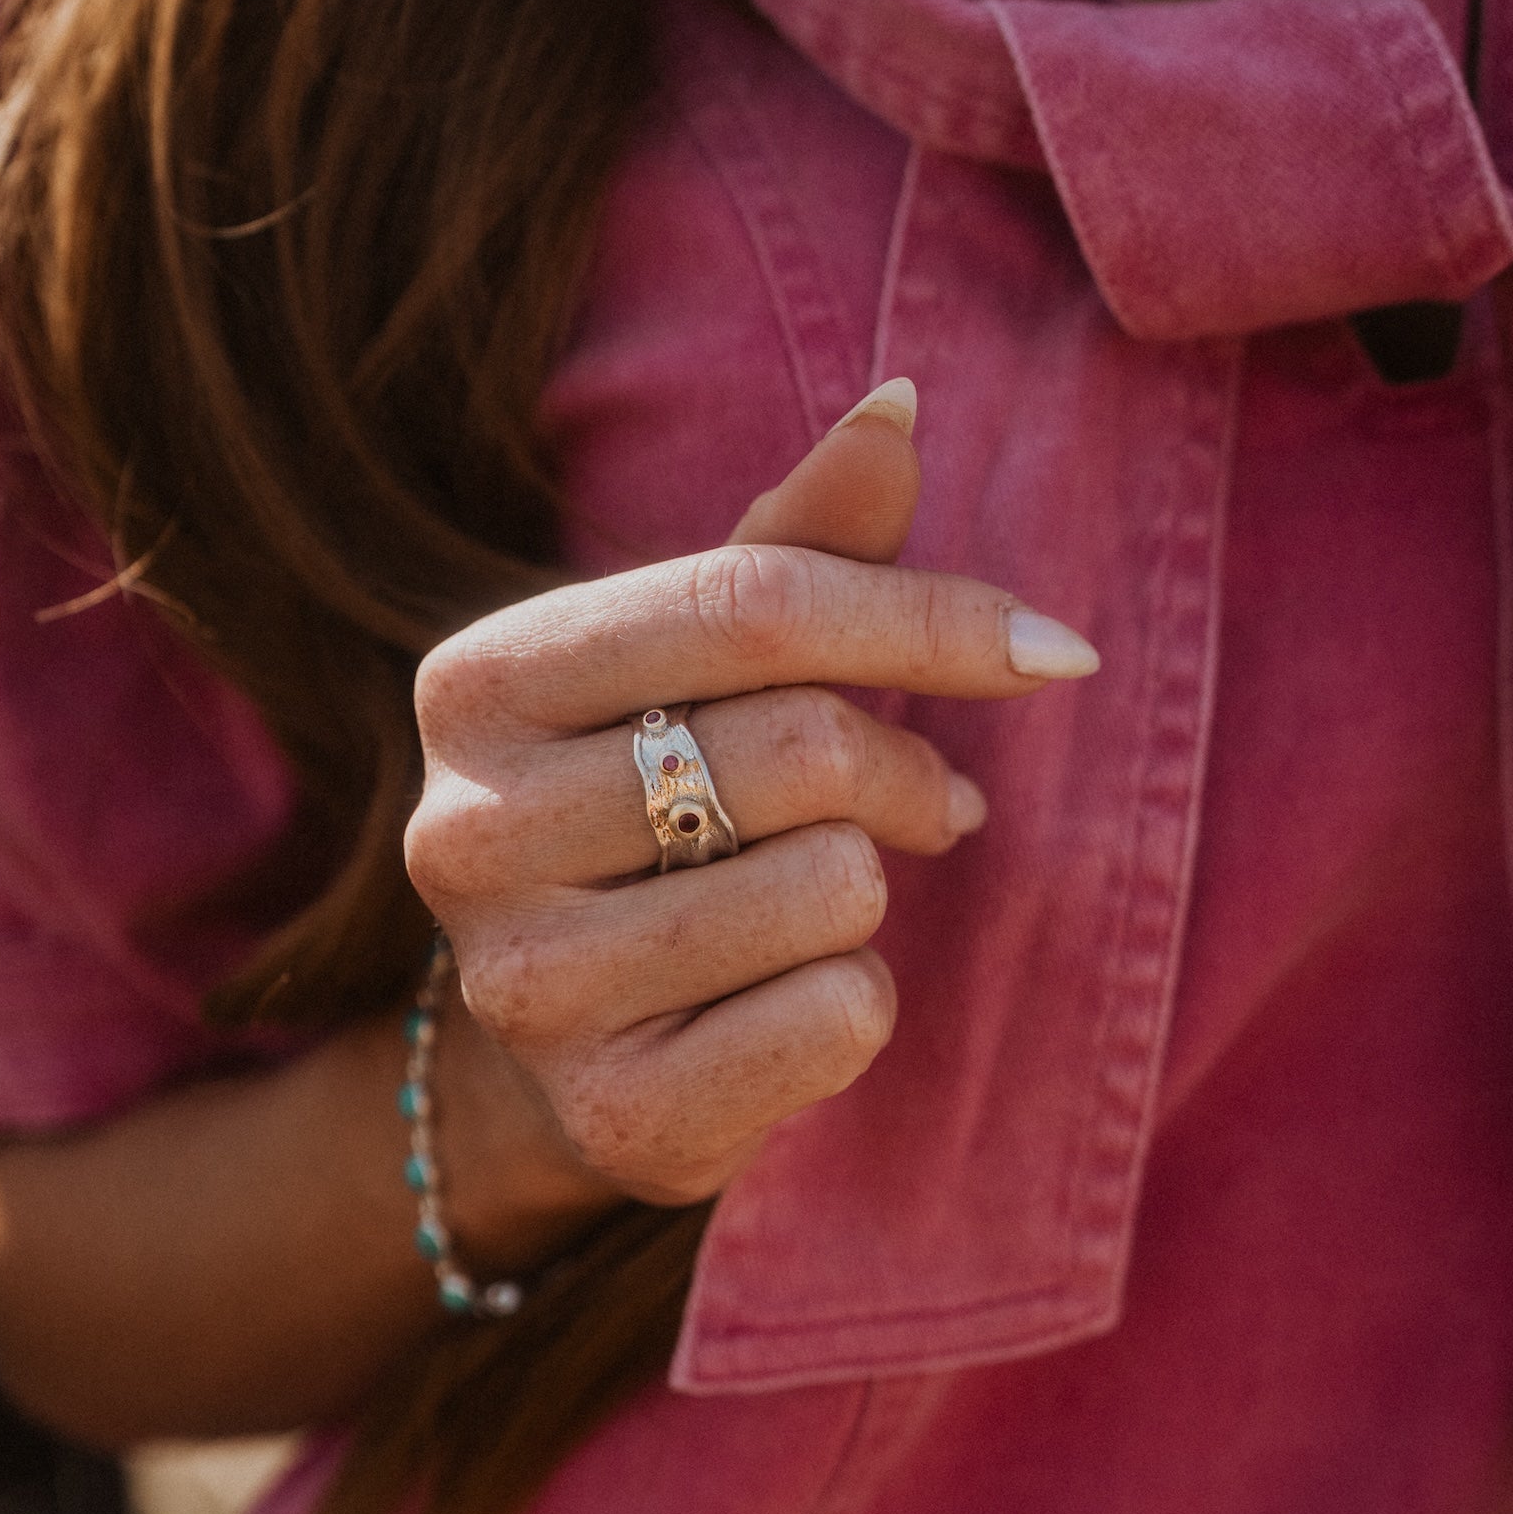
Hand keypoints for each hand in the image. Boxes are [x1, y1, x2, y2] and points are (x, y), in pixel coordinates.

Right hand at [406, 384, 1098, 1212]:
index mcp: (476, 682)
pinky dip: (857, 1007)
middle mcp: (462, 832)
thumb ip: (798, 547)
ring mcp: (524, 987)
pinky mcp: (609, 1113)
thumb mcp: (705, 673)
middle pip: (800, 748)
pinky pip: (835, 1018)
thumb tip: (900, 399)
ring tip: (822, 906)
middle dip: (907, 771)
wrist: (584, 1054)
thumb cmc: (665, 818)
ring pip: (829, 887)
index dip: (928, 618)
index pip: (749, 607)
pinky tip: (793, 1004)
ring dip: (869, 895)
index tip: (1050, 647)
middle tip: (933, 804)